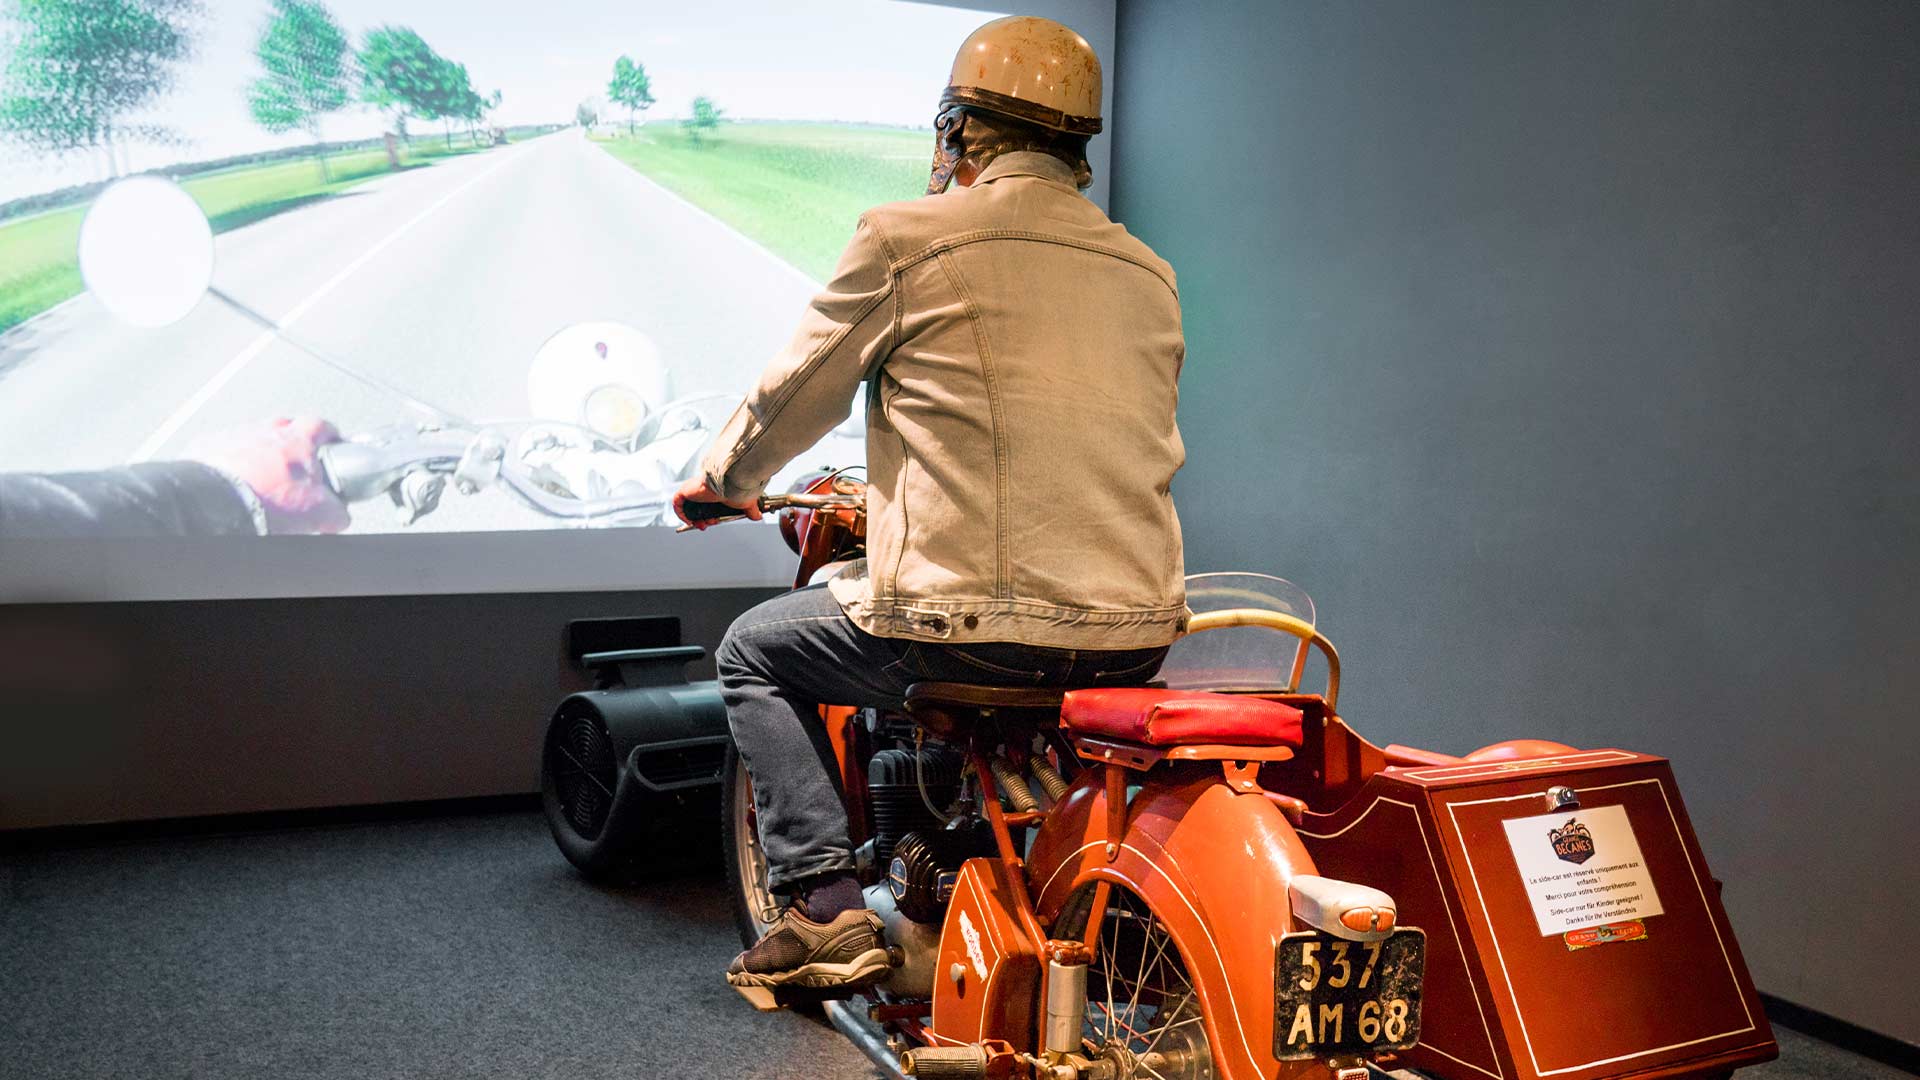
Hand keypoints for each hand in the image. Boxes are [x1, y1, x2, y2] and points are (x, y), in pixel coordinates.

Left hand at [189, 417, 349, 534]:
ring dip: (259, 453)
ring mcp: (235, 434)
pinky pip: (224, 449)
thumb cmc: (268, 500)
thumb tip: (338, 516)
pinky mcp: (207, 445)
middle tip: (293, 468)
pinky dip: (230, 462)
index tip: (331, 447)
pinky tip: (233, 482)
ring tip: (259, 480)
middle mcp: (267, 429)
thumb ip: (335, 510)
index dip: (329, 436)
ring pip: (254, 437)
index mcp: (298, 438)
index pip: (322, 426)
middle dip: (292, 443)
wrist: (217, 504)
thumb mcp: (317, 511)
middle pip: (286, 427)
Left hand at [672, 475, 760, 528]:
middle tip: (708, 525)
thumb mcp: (745, 503)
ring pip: (688, 507)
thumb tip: (758, 516)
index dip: (709, 516)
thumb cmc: (736, 489)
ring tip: (701, 525)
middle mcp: (702, 490)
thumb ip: (752, 510)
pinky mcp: (685, 491)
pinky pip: (677, 504)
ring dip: (693, 519)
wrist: (729, 483)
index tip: (714, 521)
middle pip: (697, 508)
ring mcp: (692, 490)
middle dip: (703, 520)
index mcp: (714, 490)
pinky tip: (689, 521)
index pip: (707, 505)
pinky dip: (681, 514)